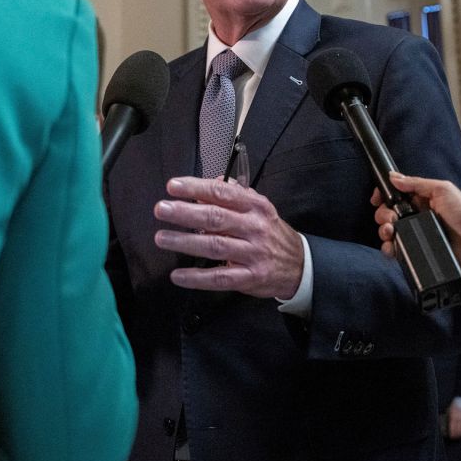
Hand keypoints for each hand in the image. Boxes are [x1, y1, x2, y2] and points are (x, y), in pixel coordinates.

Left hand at [153, 176, 303, 298]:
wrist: (299, 265)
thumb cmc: (271, 233)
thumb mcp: (259, 208)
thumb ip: (235, 195)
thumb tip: (210, 181)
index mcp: (255, 206)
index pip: (223, 193)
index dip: (196, 188)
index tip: (173, 186)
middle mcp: (254, 228)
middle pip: (216, 218)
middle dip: (186, 213)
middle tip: (161, 209)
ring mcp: (253, 253)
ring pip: (215, 246)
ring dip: (185, 242)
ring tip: (162, 238)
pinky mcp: (250, 277)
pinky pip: (220, 278)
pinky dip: (197, 278)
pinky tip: (178, 276)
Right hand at [371, 171, 460, 288]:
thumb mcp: (442, 190)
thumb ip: (417, 183)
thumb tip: (393, 176)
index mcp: (423, 199)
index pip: (396, 194)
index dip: (384, 195)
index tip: (378, 198)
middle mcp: (416, 216)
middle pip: (388, 212)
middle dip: (383, 214)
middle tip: (390, 219)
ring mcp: (414, 234)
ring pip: (388, 231)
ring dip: (383, 230)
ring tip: (390, 232)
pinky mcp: (414, 251)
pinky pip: (395, 249)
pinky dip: (388, 248)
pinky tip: (391, 247)